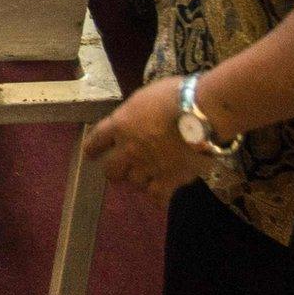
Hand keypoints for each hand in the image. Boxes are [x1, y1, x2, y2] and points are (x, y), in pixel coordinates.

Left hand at [84, 76, 218, 204]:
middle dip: (114, 170)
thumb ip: (136, 113)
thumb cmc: (176, 95)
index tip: (91, 153)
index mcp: (121, 125)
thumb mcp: (146, 97)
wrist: (201, 113)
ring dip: (140, 180)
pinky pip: (157, 197)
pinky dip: (159, 198)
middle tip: (122, 169)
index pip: (95, 141)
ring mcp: (147, 167)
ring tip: (149, 176)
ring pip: (134, 184)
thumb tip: (137, 119)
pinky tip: (163, 197)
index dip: (92, 149)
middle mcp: (129, 149)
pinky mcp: (168, 180)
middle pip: (110, 170)